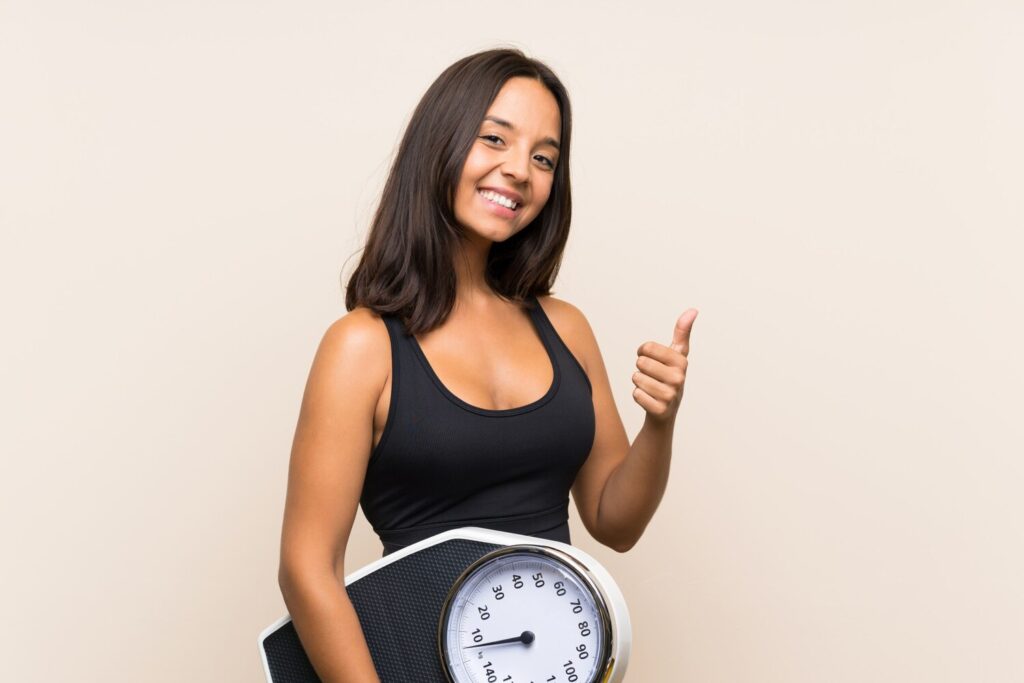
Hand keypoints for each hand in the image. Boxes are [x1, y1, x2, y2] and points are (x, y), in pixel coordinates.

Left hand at [631, 309, 696, 424]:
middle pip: (640, 362)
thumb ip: (682, 332)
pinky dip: (638, 396)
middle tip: (651, 376)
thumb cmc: (669, 377)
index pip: (647, 348)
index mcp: (682, 362)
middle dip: (641, 369)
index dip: (643, 352)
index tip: (650, 358)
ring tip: (651, 388)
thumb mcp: (677, 355)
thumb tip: (693, 310)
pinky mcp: (660, 410)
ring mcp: (671, 395)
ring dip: (639, 383)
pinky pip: (636, 394)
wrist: (665, 412)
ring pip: (636, 378)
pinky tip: (649, 399)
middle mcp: (679, 378)